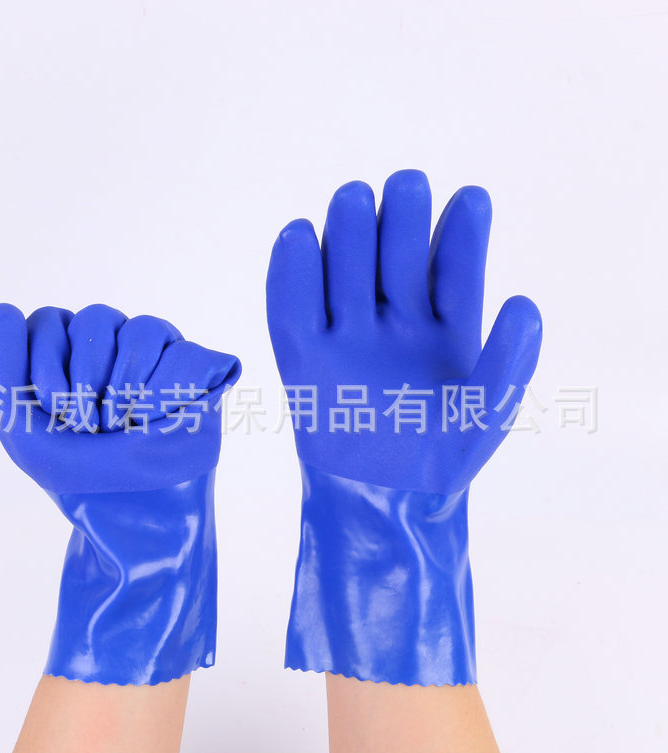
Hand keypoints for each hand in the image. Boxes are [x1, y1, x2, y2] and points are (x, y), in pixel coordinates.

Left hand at [0, 303, 240, 685]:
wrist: (135, 515)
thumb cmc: (79, 473)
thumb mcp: (21, 425)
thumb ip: (0, 365)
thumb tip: (3, 306)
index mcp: (72, 354)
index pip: (50, 320)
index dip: (46, 362)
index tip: (51, 412)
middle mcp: (117, 347)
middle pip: (96, 319)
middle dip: (84, 378)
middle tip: (89, 427)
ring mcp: (161, 356)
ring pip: (143, 329)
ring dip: (124, 386)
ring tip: (123, 427)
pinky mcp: (201, 373)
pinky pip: (184, 355)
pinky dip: (164, 392)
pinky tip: (156, 422)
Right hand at [267, 170, 541, 493]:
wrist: (381, 504)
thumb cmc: (440, 460)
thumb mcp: (486, 416)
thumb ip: (509, 363)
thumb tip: (523, 301)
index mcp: (448, 327)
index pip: (454, 267)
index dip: (463, 232)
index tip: (472, 201)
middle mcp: (397, 321)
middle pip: (394, 253)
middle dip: (400, 217)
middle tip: (405, 187)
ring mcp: (348, 334)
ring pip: (344, 266)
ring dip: (350, 230)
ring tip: (355, 201)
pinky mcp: (303, 354)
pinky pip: (291, 307)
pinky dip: (290, 270)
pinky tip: (298, 235)